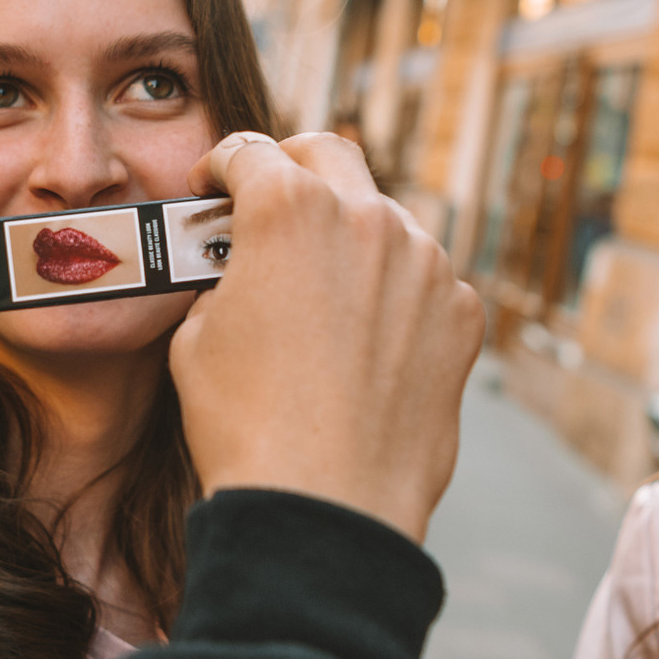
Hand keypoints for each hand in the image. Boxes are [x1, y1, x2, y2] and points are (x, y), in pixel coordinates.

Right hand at [169, 130, 484, 541]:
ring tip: (321, 289)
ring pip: (384, 218)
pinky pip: (423, 281)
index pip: (249, 152)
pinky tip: (365, 341)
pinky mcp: (461, 313)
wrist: (325, 506)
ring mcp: (425, 264)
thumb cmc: (247, 426)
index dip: (220, 165)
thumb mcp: (197, 334)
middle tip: (270, 200)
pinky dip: (394, 294)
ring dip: (350, 236)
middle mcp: (367, 219)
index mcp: (288, 209)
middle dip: (292, 167)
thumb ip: (225, 276)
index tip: (214, 185)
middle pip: (329, 154)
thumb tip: (240, 269)